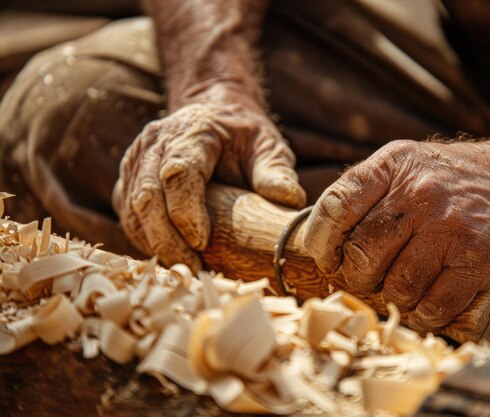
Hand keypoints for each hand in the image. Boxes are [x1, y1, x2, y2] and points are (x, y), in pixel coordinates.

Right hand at [113, 85, 305, 269]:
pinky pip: (128, 215)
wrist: (217, 117)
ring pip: (132, 209)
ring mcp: (136, 161)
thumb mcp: (267, 146)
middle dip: (167, 239)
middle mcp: (155, 143)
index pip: (178, 172)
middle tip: (192, 269)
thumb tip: (289, 201)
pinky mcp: (128, 180)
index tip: (202, 242)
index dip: (185, 210)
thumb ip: (276, 171)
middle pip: (148, 196)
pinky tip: (170, 258)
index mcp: (190, 131)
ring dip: (154, 243)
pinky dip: (145, 240)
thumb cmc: (245, 137)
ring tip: (182, 270)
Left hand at [303, 139, 489, 333]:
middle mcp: (419, 194)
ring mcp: (450, 228)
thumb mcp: (402, 164)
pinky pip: (435, 305)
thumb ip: (362, 192)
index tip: (327, 258)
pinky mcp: (477, 259)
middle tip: (366, 278)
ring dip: (392, 299)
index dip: (320, 242)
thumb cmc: (447, 180)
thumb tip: (319, 240)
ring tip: (399, 290)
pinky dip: (422, 316)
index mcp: (392, 166)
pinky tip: (423, 308)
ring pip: (397, 287)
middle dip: (356, 277)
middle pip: (362, 253)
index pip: (336, 207)